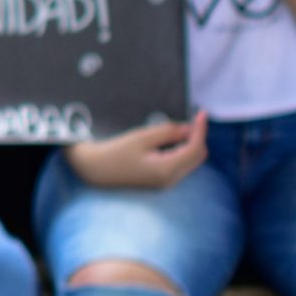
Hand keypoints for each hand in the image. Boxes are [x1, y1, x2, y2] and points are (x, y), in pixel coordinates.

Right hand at [67, 112, 208, 189]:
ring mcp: (166, 182)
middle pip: (197, 157)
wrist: (94, 170)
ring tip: (180, 127)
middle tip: (191, 118)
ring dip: (190, 143)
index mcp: (166, 169)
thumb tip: (189, 129)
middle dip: (197, 137)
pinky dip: (181, 150)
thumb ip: (167, 132)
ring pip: (190, 161)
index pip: (195, 149)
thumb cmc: (114, 151)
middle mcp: (170, 179)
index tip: (201, 113)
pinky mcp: (161, 180)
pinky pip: (180, 164)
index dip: (200, 130)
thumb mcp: (140, 137)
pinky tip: (171, 140)